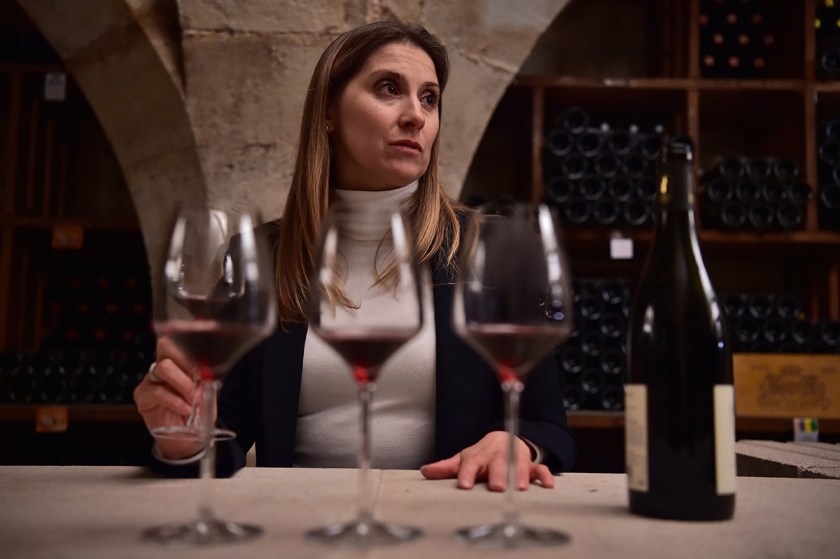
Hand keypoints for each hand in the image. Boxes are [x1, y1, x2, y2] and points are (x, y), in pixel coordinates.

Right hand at [132, 336, 203, 459]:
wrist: (187, 438)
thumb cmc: (197, 412)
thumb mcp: (207, 392)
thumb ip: (206, 377)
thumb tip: (207, 369)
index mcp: (179, 361)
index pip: (178, 339)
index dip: (187, 336)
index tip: (203, 338)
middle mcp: (163, 365)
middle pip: (166, 345)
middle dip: (186, 359)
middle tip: (198, 378)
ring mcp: (151, 379)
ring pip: (164, 367)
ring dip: (183, 384)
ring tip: (192, 399)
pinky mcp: (142, 395)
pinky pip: (157, 391)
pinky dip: (174, 400)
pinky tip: (184, 409)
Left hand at [420, 431, 554, 490]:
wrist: (504, 439)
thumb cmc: (481, 455)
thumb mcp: (463, 459)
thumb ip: (446, 468)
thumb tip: (424, 471)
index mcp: (478, 456)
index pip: (471, 463)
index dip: (467, 473)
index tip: (465, 485)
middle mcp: (496, 456)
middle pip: (497, 463)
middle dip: (498, 473)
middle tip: (497, 486)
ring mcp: (515, 458)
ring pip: (519, 464)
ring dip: (521, 474)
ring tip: (521, 486)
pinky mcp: (530, 464)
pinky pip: (540, 468)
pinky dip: (545, 475)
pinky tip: (547, 484)